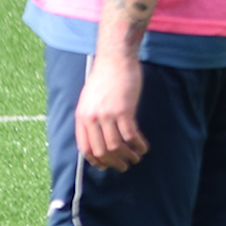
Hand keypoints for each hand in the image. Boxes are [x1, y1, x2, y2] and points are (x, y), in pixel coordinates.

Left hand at [74, 51, 148, 170]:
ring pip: (116, 146)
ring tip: (136, 158)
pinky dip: (138, 145)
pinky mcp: (124, 110)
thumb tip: (96, 135)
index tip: (106, 165)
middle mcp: (92, 118)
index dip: (96, 160)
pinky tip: (144, 147)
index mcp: (82, 116)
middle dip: (114, 162)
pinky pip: (131, 135)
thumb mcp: (89, 99)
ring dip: (128, 155)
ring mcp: (107, 115)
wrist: (115, 59)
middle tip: (124, 166)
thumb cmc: (105, 77)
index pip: (85, 147)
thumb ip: (90, 116)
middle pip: (101, 150)